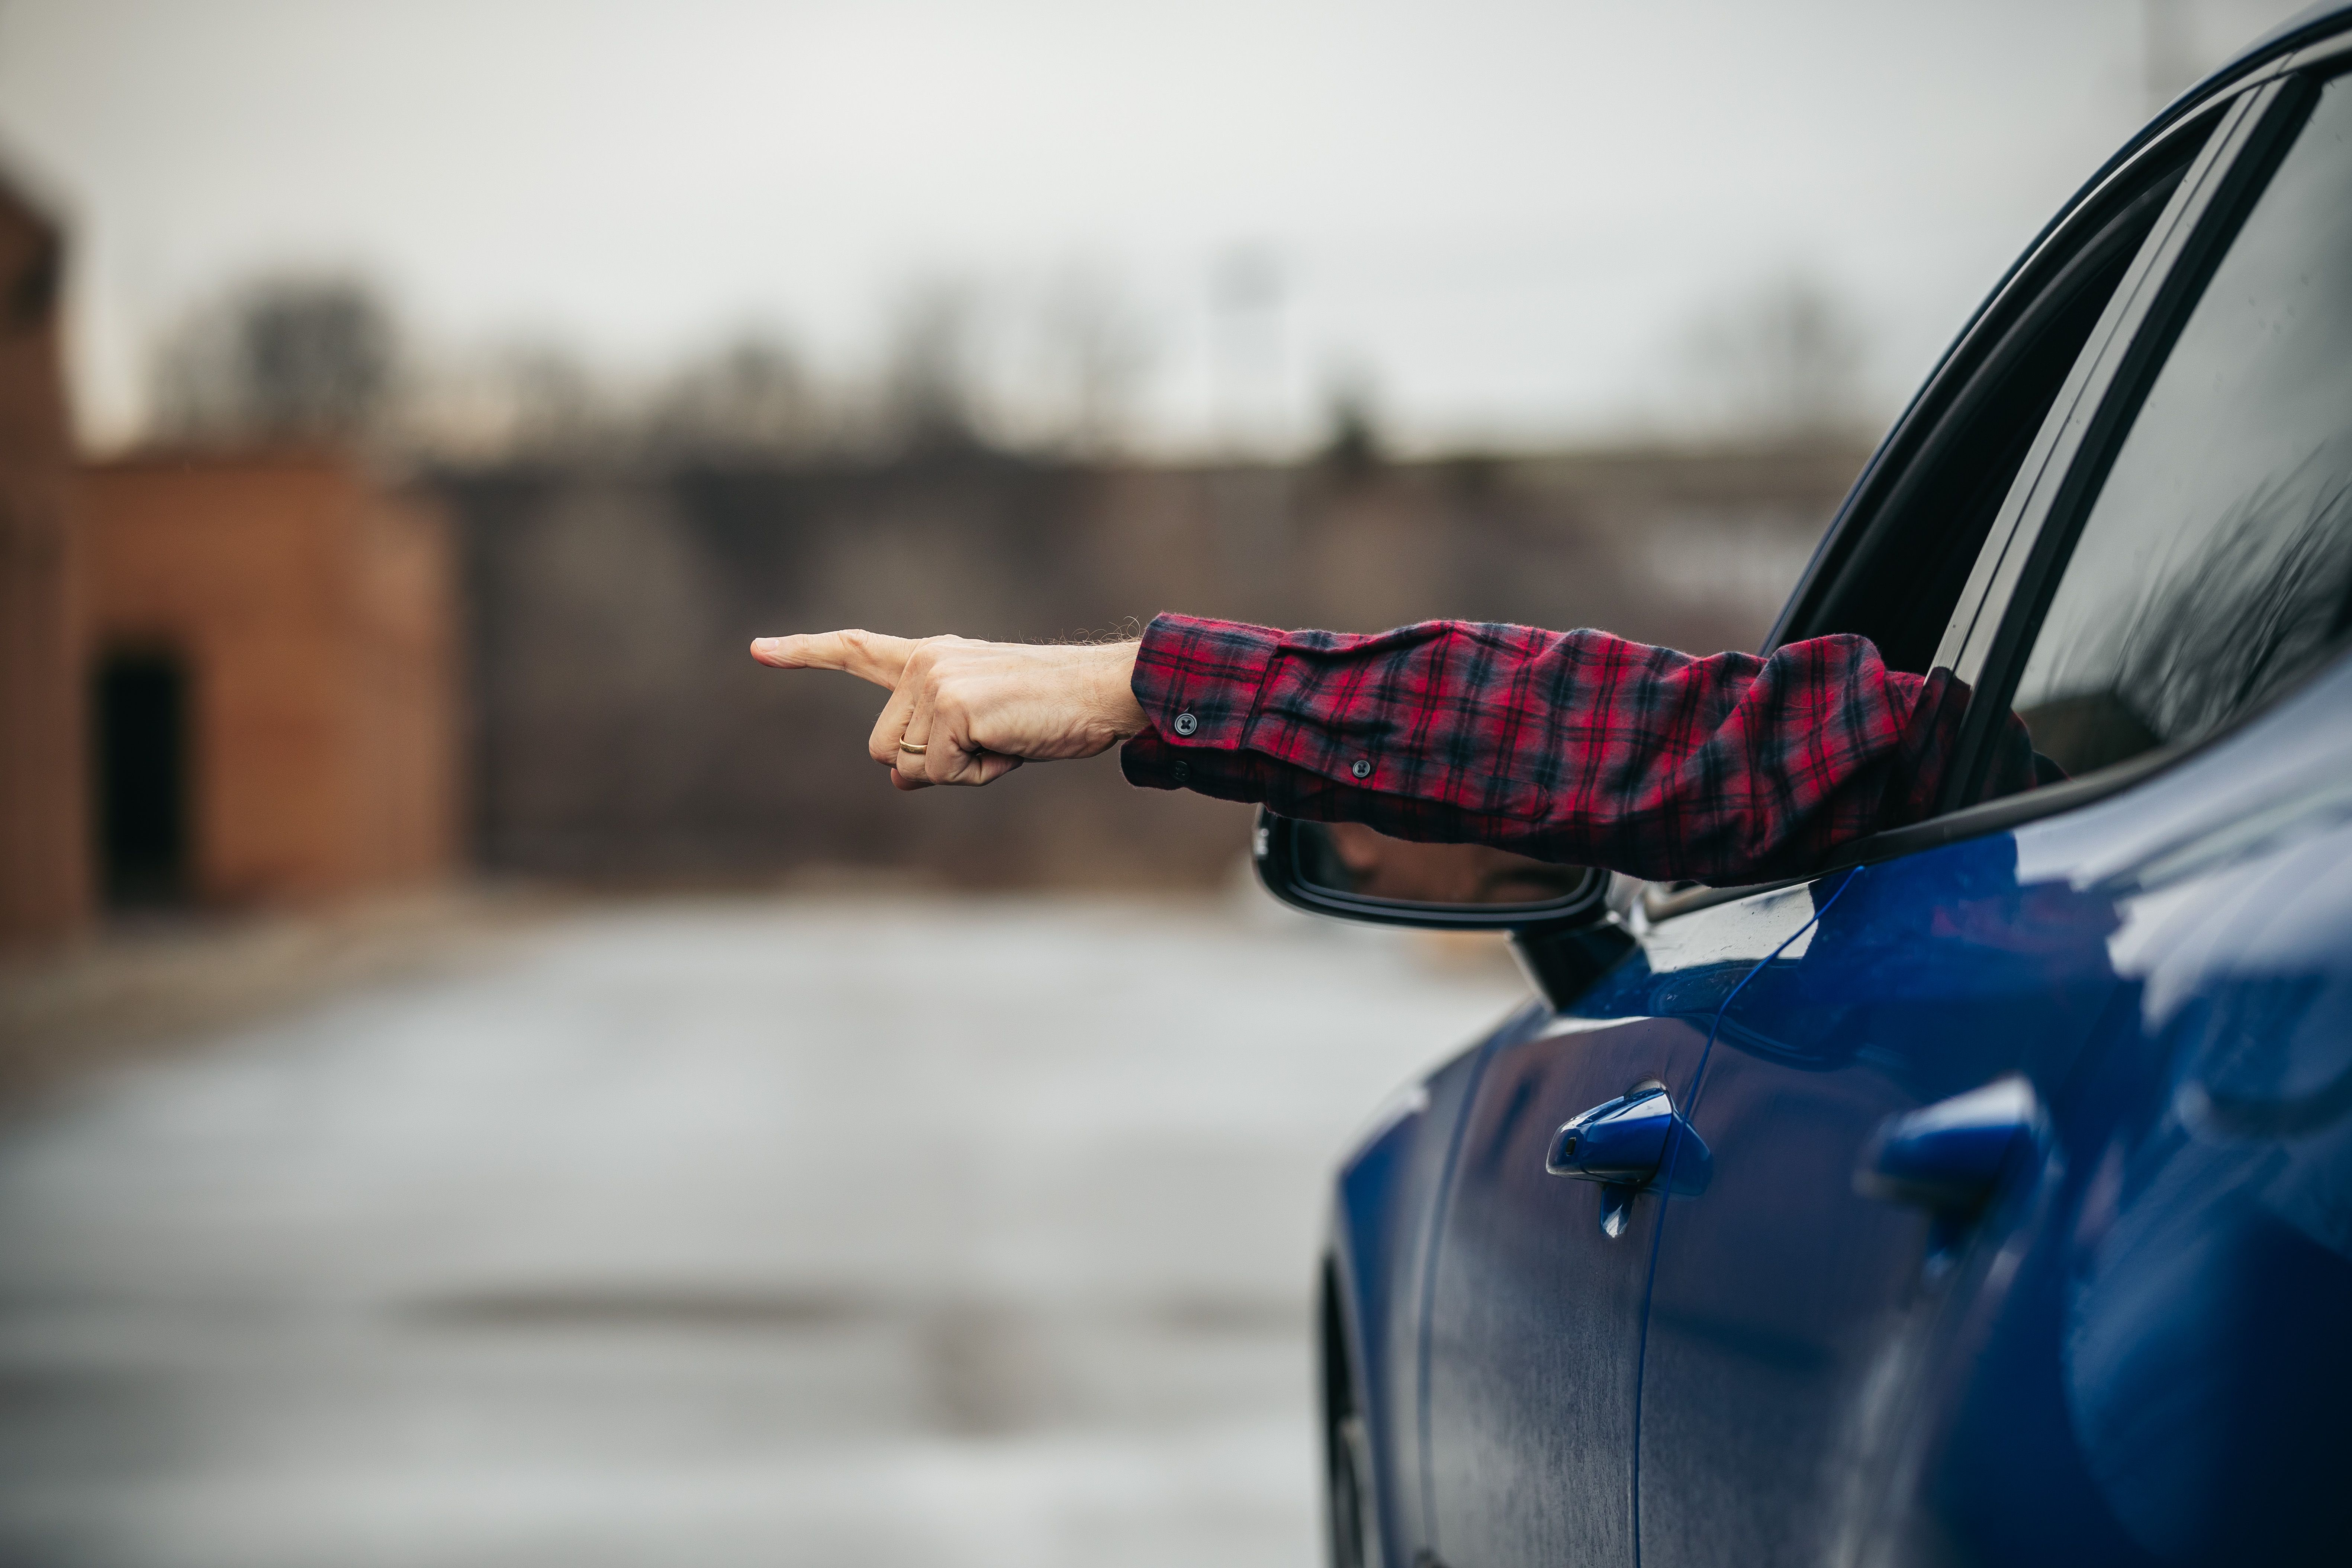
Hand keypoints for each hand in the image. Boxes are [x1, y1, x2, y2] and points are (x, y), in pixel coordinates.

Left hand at [749, 631, 1146, 788]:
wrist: (1101, 691)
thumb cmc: (1050, 711)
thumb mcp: (981, 724)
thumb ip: (930, 742)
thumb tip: (896, 778)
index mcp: (929, 658)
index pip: (855, 649)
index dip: (804, 652)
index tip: (757, 650)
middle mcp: (924, 663)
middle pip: (883, 749)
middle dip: (930, 764)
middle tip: (990, 740)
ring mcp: (935, 682)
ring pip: (909, 767)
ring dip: (959, 770)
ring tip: (1005, 739)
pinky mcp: (952, 707)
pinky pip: (942, 774)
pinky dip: (979, 775)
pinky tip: (1011, 745)